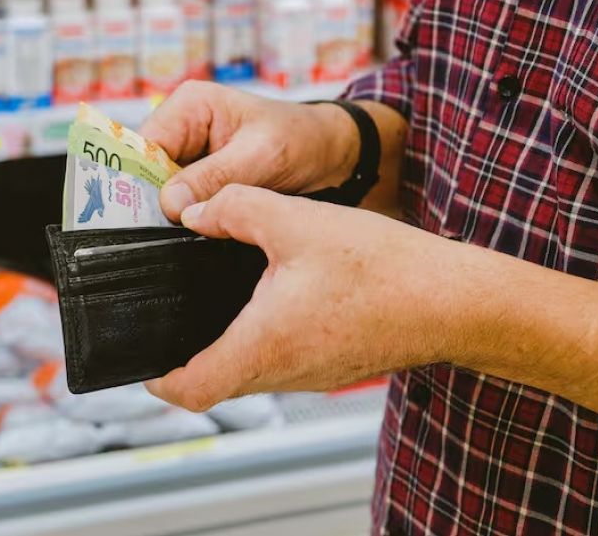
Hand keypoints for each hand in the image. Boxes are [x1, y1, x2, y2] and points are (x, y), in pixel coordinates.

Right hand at [139, 81, 358, 221]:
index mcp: (190, 105)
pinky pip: (182, 202)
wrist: (332, 155)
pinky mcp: (200, 179)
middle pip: (147, 171)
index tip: (156, 215)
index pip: (144, 145)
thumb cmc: (303, 140)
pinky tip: (202, 230)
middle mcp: (182, 127)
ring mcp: (190, 155)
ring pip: (162, 191)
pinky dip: (191, 218)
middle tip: (177, 230)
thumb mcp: (261, 157)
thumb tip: (170, 203)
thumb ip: (215, 178)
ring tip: (194, 231)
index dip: (143, 181)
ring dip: (176, 213)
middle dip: (159, 202)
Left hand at [145, 185, 464, 411]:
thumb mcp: (296, 221)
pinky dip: (262, 342)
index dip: (157, 379)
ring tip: (214, 302)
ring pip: (250, 374)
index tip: (142, 358)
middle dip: (188, 359)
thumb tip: (194, 210)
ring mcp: (312, 376)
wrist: (455, 299)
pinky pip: (282, 364)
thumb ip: (234, 208)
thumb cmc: (383, 267)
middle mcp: (284, 372)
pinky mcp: (333, 367)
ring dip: (226, 347)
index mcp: (263, 344)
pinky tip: (268, 300)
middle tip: (171, 316)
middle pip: (216, 384)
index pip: (190, 389)